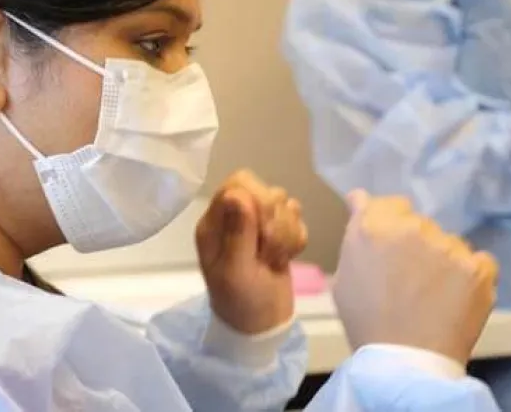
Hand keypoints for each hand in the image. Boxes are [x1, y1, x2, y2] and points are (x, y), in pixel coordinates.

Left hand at [196, 170, 308, 333]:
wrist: (262, 326)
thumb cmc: (241, 301)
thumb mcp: (235, 271)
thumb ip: (237, 232)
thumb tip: (237, 194)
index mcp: (213, 223)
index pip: (238, 183)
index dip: (257, 201)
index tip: (261, 229)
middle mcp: (234, 217)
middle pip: (266, 190)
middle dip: (276, 220)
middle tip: (268, 248)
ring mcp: (257, 224)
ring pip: (285, 203)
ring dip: (287, 232)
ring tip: (275, 257)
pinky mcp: (278, 233)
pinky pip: (297, 218)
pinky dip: (297, 238)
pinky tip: (286, 258)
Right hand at [333, 191, 498, 364]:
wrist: (405, 363)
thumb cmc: (366, 322)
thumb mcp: (344, 276)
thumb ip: (356, 235)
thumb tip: (361, 202)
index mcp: (374, 226)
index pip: (386, 203)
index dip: (387, 222)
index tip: (388, 243)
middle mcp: (413, 227)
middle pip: (417, 223)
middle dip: (414, 244)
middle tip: (409, 277)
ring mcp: (449, 245)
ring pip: (447, 242)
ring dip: (441, 259)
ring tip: (434, 294)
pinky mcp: (478, 266)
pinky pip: (477, 260)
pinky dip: (470, 275)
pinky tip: (456, 297)